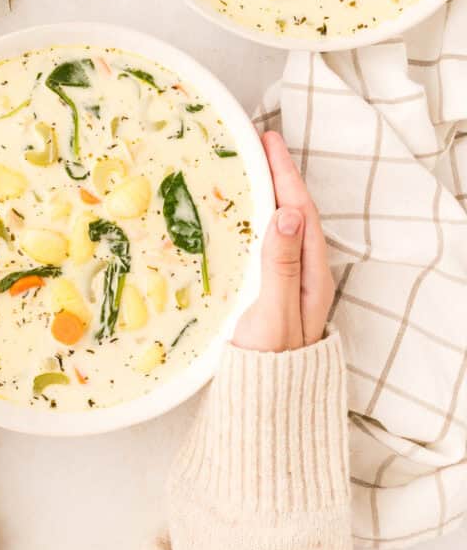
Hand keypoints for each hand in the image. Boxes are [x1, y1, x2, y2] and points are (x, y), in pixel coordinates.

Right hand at [233, 131, 334, 352]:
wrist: (263, 409)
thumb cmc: (266, 367)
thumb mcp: (272, 314)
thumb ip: (280, 265)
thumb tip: (288, 213)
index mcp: (310, 275)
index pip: (300, 210)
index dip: (284, 173)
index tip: (268, 140)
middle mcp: (304, 275)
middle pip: (294, 213)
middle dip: (278, 175)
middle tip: (257, 142)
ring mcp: (288, 285)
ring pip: (280, 227)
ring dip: (267, 194)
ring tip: (249, 167)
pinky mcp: (269, 294)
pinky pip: (266, 243)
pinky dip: (255, 219)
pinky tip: (239, 215)